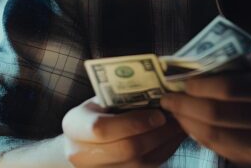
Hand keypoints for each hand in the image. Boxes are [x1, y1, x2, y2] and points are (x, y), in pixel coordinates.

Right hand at [61, 96, 186, 166]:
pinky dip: (162, 154)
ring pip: (139, 164)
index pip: (101, 129)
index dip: (133, 123)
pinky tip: (170, 139)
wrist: (82, 143)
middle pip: (125, 150)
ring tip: (177, 128)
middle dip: (155, 135)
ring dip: (163, 145)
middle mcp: (80, 155)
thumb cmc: (96, 114)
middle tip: (173, 121)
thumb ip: (122, 97)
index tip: (158, 114)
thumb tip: (160, 90)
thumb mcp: (100, 100)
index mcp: (74, 126)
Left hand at [159, 46, 250, 165]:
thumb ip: (250, 57)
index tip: (182, 79)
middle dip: (185, 105)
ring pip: (214, 136)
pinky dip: (199, 137)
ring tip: (174, 111)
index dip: (200, 84)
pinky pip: (220, 150)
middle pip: (216, 114)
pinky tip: (189, 125)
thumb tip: (210, 60)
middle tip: (167, 97)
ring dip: (187, 122)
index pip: (229, 87)